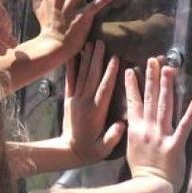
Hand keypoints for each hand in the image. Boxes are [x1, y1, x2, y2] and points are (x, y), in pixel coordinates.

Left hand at [62, 41, 124, 164]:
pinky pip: (70, 80)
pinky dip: (72, 67)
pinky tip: (73, 56)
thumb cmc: (90, 150)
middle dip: (97, 59)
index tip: (115, 58)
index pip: (104, 89)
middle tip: (101, 42)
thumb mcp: (104, 149)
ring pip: (82, 75)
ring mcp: (76, 99)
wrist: (68, 150)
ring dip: (86, 58)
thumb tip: (123, 124)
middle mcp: (85, 102)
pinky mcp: (69, 99)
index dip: (110, 73)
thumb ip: (113, 137)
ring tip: (89, 43)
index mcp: (96, 112)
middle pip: (92, 76)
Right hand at [124, 57, 191, 192]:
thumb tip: (131, 122)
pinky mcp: (175, 145)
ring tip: (168, 70)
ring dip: (167, 87)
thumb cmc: (141, 171)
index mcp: (135, 129)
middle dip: (151, 78)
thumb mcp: (131, 149)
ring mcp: (161, 136)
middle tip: (153, 60)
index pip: (133, 103)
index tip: (131, 70)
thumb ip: (133, 133)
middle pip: (149, 98)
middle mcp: (147, 128)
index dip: (132, 85)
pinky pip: (184, 127)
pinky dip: (190, 114)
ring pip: (164, 106)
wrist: (148, 187)